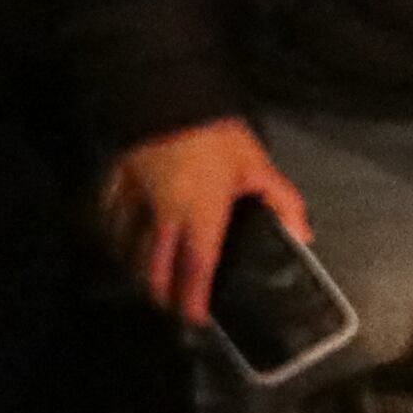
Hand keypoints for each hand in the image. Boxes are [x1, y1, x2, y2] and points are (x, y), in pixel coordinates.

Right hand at [102, 118, 302, 325]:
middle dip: (161, 290)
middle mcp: (164, 214)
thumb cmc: (218, 136)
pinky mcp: (119, 179)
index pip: (196, 267)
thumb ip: (283, 202)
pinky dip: (113, 232)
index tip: (193, 317)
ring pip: (128, 244)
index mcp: (200, 215)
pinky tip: (117, 239)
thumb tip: (302, 235)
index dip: (192, 297)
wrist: (170, 95)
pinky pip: (110, 213)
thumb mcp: (259, 167)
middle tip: (170, 303)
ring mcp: (136, 197)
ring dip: (136, 267)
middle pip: (155, 264)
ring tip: (146, 280)